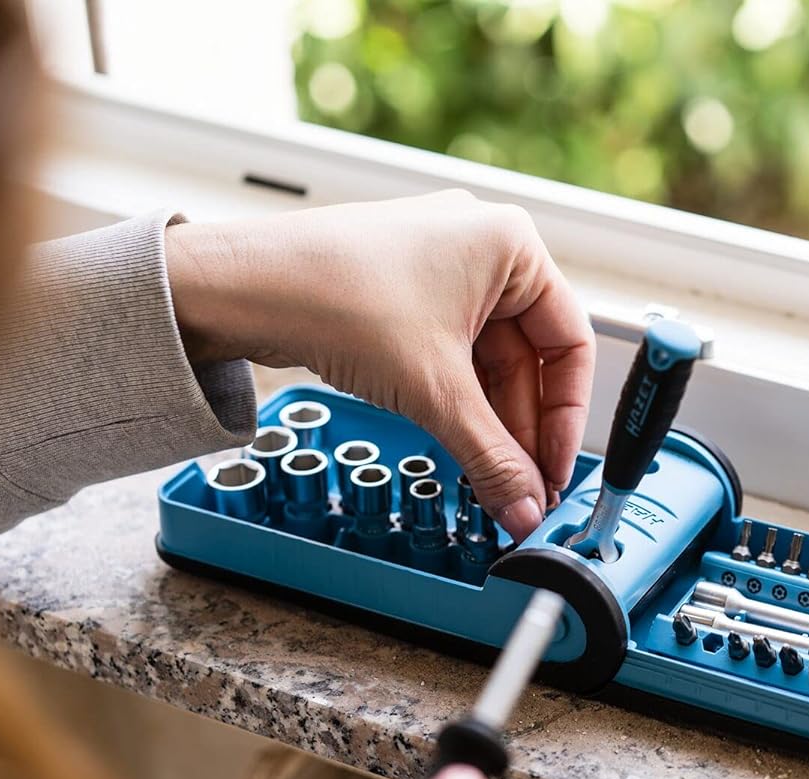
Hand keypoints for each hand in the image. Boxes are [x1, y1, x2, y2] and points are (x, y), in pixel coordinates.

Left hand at [165, 191, 595, 541]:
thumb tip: (524, 505)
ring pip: (488, 363)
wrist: (238, 286)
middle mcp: (481, 248)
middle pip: (529, 358)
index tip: (556, 469)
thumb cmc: (334, 293)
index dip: (569, 417)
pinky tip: (458, 446)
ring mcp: (440, 270)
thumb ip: (490, 456)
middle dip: (524, 430)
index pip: (571, 343)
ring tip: (491, 480)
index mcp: (511, 244)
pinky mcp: (403, 295)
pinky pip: (451, 357)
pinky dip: (457, 403)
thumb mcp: (434, 390)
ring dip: (490, 423)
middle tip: (523, 489)